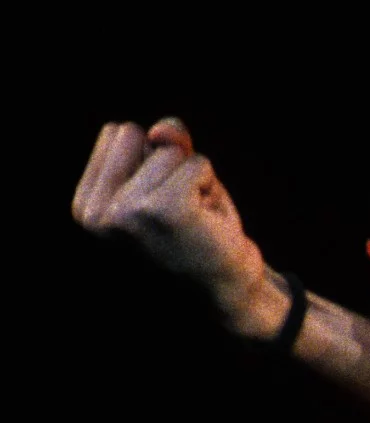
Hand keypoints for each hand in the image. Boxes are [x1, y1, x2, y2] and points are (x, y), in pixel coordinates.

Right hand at [71, 119, 277, 336]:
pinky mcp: (165, 209)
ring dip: (195, 179)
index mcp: (87, 206)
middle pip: (135, 133)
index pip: (117, 134)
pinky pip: (198, 164)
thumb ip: (162, 146)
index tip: (161, 202)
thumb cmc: (198, 234)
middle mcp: (98, 211)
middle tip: (182, 209)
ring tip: (195, 218)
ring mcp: (127, 210)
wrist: (226, 289)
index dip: (151, 159)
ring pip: (170, 150)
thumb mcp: (171, 181)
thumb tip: (164, 130)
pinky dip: (212, 188)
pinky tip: (208, 221)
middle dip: (169, 163)